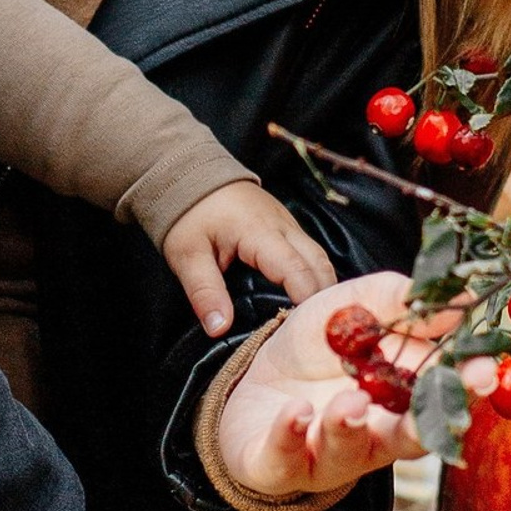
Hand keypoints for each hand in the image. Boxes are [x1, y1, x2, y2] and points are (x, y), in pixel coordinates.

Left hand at [160, 181, 334, 335]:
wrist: (191, 176)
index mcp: (261, 233)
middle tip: (315, 335)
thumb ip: (204, 292)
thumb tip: (219, 328)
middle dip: (323, 300)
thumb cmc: (189, 214)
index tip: (305, 333)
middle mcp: (285, 227)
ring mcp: (289, 226)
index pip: (297, 270)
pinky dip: (315, 278)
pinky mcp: (288, 228)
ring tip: (314, 324)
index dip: (306, 302)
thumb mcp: (187, 255)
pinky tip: (307, 303)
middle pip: (320, 266)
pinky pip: (312, 255)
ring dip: (323, 289)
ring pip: (321, 260)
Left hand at [213, 272, 493, 501]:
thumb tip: (463, 293)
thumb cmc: (318, 348)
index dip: (466, 386)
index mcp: (402, 399)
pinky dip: (291, 434)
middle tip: (434, 401)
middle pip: (408, 436)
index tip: (485, 368)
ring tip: (351, 403)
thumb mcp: (356, 305)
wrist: (256, 383)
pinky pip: (285, 458)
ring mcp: (326, 453)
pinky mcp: (278, 465)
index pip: (443, 397)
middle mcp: (373, 435)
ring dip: (351, 427)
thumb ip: (401, 300)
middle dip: (426, 421)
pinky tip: (297, 411)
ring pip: (347, 450)